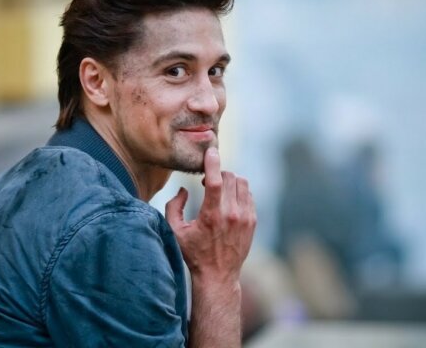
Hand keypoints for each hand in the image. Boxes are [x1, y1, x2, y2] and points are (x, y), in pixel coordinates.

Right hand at [165, 147, 255, 283]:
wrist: (218, 275)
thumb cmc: (194, 253)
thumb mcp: (176, 231)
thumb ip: (173, 206)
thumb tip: (183, 190)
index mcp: (212, 215)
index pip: (217, 181)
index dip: (213, 162)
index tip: (211, 151)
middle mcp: (232, 215)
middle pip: (230, 178)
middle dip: (218, 173)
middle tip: (209, 182)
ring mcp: (245, 218)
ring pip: (242, 183)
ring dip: (230, 181)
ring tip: (220, 190)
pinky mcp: (252, 221)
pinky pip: (249, 195)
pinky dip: (239, 192)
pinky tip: (229, 200)